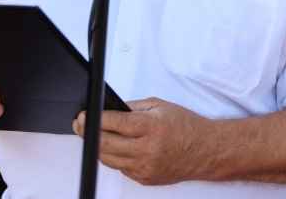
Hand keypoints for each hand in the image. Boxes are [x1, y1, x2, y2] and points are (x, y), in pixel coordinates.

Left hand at [72, 97, 210, 185]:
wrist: (206, 150)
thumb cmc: (185, 126)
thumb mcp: (160, 106)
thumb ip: (133, 107)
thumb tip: (109, 110)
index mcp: (151, 127)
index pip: (115, 124)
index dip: (95, 119)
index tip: (83, 115)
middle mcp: (148, 149)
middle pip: (107, 144)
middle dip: (89, 133)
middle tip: (79, 124)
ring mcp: (146, 167)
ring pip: (109, 159)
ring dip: (98, 147)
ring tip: (93, 136)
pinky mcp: (145, 179)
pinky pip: (121, 168)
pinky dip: (115, 158)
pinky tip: (114, 148)